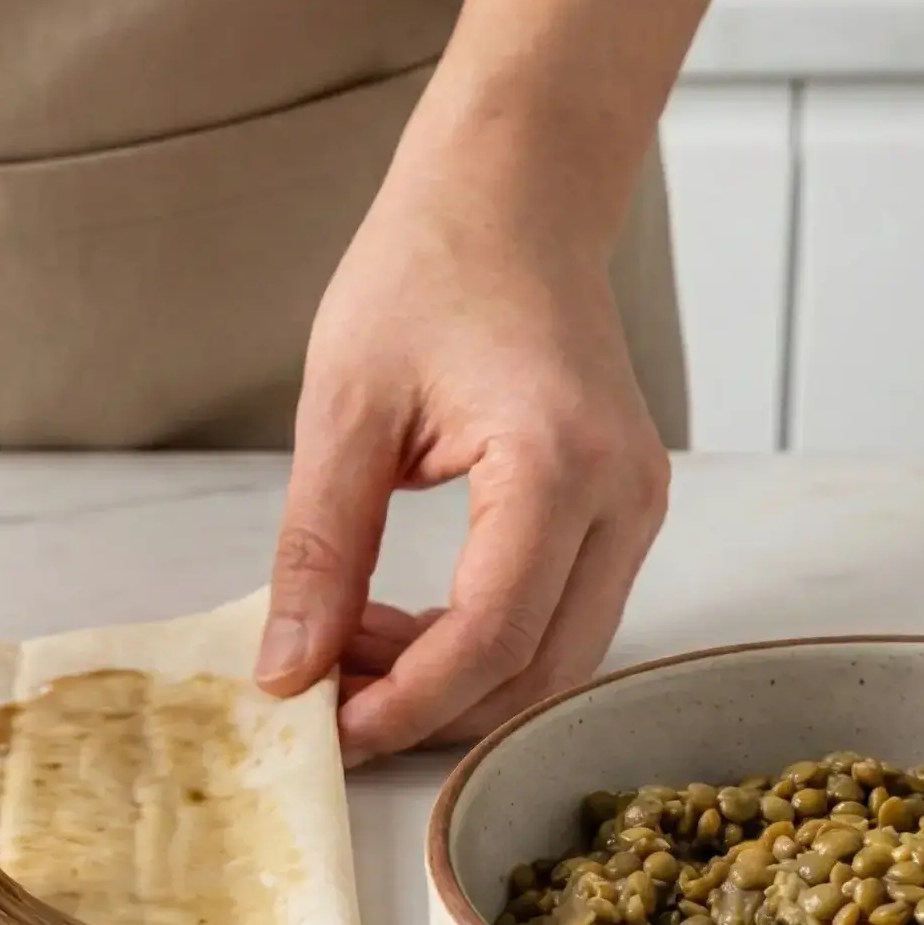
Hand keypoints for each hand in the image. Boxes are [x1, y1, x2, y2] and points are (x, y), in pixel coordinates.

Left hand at [255, 125, 668, 763]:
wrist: (512, 195)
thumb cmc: (430, 267)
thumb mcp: (344, 407)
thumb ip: (319, 549)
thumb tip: (288, 669)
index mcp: (558, 462)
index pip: (491, 637)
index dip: (405, 704)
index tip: (324, 729)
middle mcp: (622, 496)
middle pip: (538, 672)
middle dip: (429, 709)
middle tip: (327, 700)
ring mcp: (635, 505)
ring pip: (555, 659)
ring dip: (452, 682)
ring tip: (350, 648)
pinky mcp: (620, 509)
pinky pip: (559, 616)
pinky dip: (480, 644)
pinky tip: (400, 621)